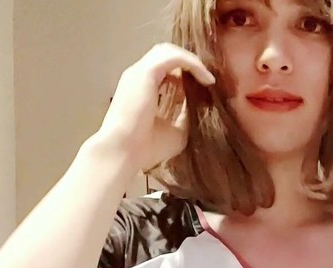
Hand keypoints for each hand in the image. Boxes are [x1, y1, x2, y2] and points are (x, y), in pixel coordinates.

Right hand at [96, 43, 215, 171]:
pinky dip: (192, 63)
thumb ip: (186, 114)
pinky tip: (206, 78)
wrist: (125, 152)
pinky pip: (173, 57)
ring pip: (168, 50)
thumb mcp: (177, 130)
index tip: (206, 86)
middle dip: (190, 63)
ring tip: (208, 78)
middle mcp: (139, 77)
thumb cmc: (147, 147)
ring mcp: (139, 72)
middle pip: (166, 55)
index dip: (187, 73)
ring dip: (192, 61)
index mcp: (143, 88)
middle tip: (208, 79)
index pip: (166, 69)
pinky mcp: (145, 72)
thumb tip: (202, 105)